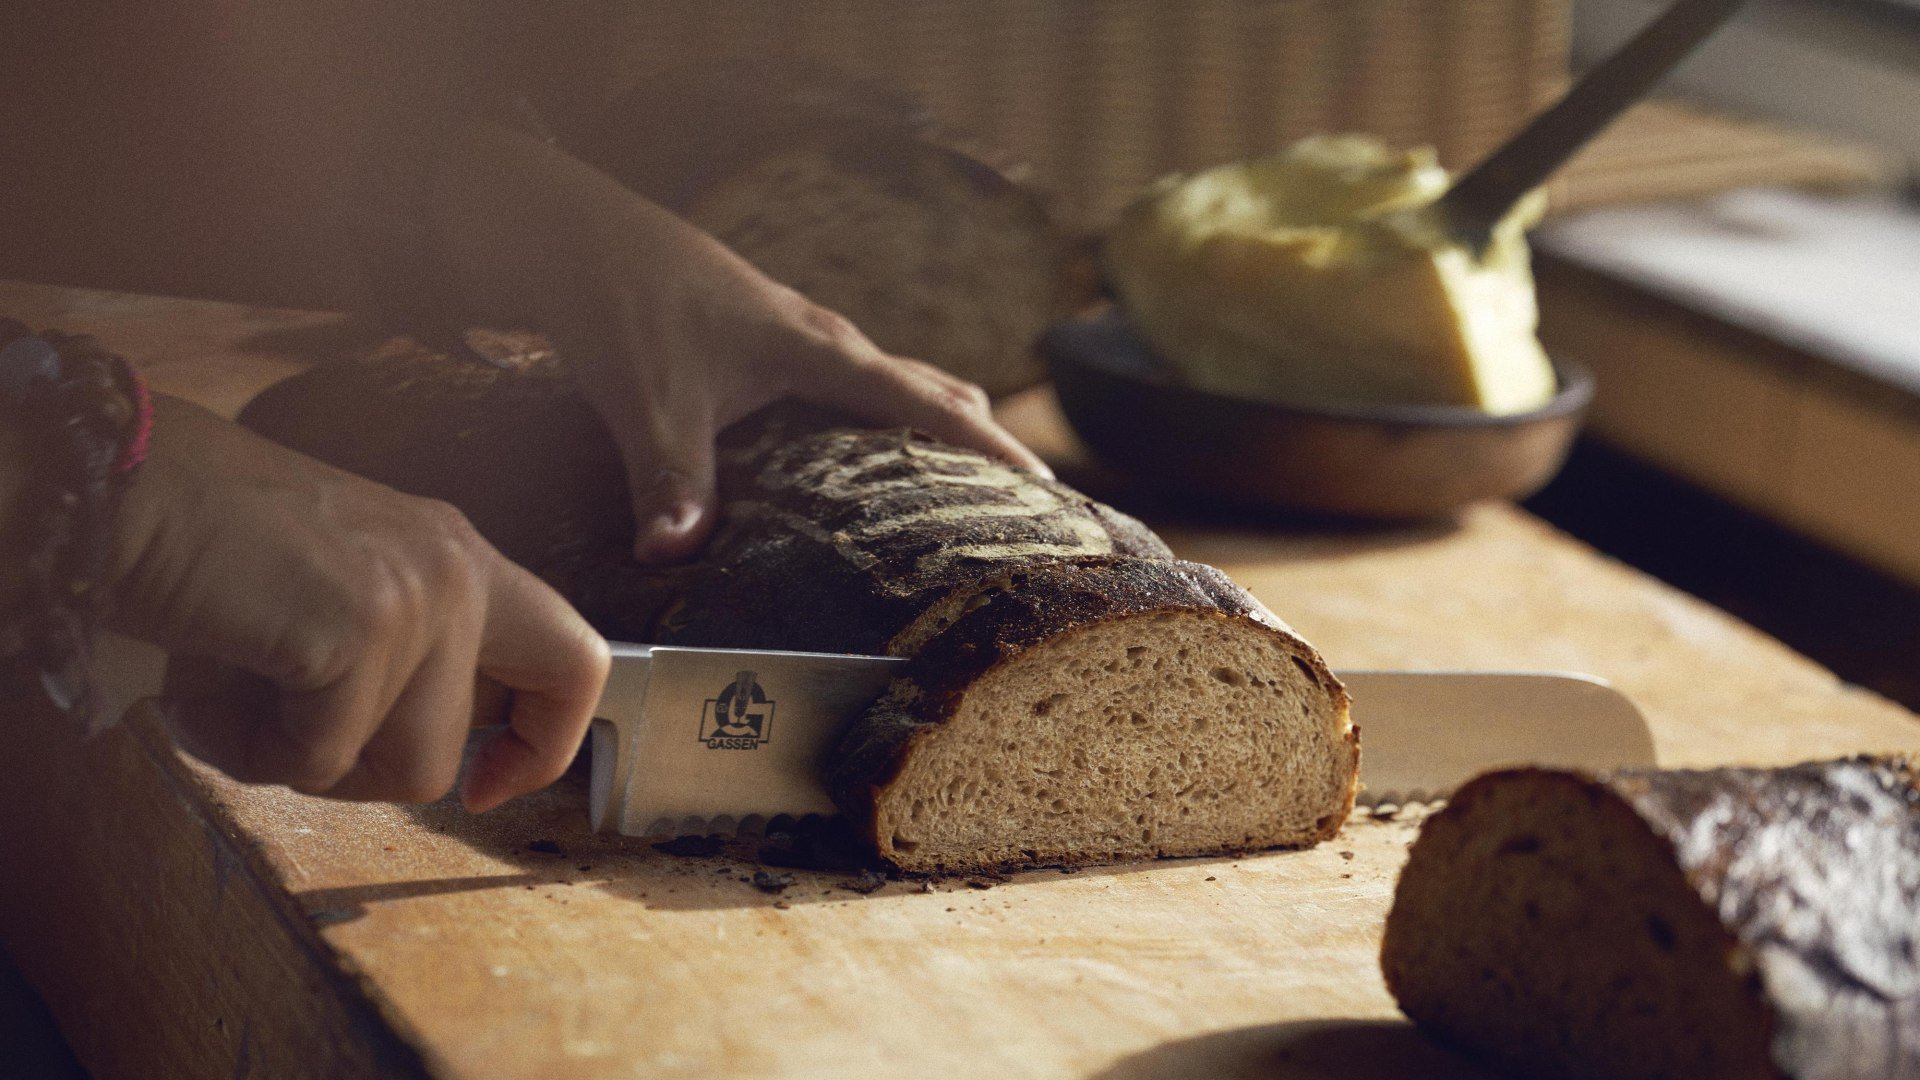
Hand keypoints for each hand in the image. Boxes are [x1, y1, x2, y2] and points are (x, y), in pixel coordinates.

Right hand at [105, 395, 609, 810]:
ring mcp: (419, 598)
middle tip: (296, 748)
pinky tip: (203, 690)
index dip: (547, 745)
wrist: (127, 485)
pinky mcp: (363, 628)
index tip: (488, 786)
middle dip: (375, 777)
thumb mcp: (340, 593)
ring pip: (396, 771)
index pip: (575, 660)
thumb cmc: (210, 550)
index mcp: (459, 557)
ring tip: (229, 695)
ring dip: (294, 760)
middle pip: (457, 745)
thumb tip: (426, 759)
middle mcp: (457, 569)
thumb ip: (400, 658)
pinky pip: (321, 759)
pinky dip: (247, 748)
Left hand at [433, 121, 1051, 562]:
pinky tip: (863, 472)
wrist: (576, 236)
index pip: (931, 404)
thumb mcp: (650, 399)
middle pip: (934, 391)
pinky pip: (855, 390)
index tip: (1048, 489)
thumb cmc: (623, 304)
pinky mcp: (773, 346)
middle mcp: (827, 342)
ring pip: (898, 386)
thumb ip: (671, 478)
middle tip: (1026, 512)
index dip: (992, 448)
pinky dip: (885, 426)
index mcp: (822, 351)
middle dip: (984, 445)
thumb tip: (673, 556)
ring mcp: (802, 341)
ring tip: (967, 499)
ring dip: (937, 433)